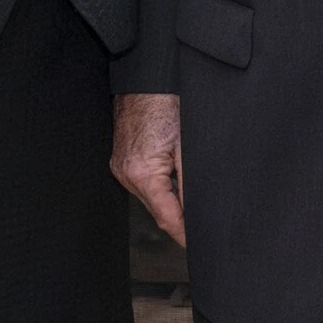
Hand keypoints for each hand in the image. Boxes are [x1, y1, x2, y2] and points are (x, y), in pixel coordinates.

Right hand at [112, 93, 185, 246]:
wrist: (144, 79)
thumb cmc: (165, 103)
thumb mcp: (187, 147)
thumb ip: (190, 184)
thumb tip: (197, 212)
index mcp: (142, 173)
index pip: (167, 217)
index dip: (184, 233)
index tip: (199, 243)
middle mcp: (126, 175)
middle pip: (158, 210)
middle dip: (179, 219)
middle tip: (201, 225)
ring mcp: (121, 168)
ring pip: (151, 198)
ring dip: (169, 202)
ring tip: (190, 200)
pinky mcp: (121, 161)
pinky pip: (142, 184)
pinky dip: (158, 187)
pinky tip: (172, 179)